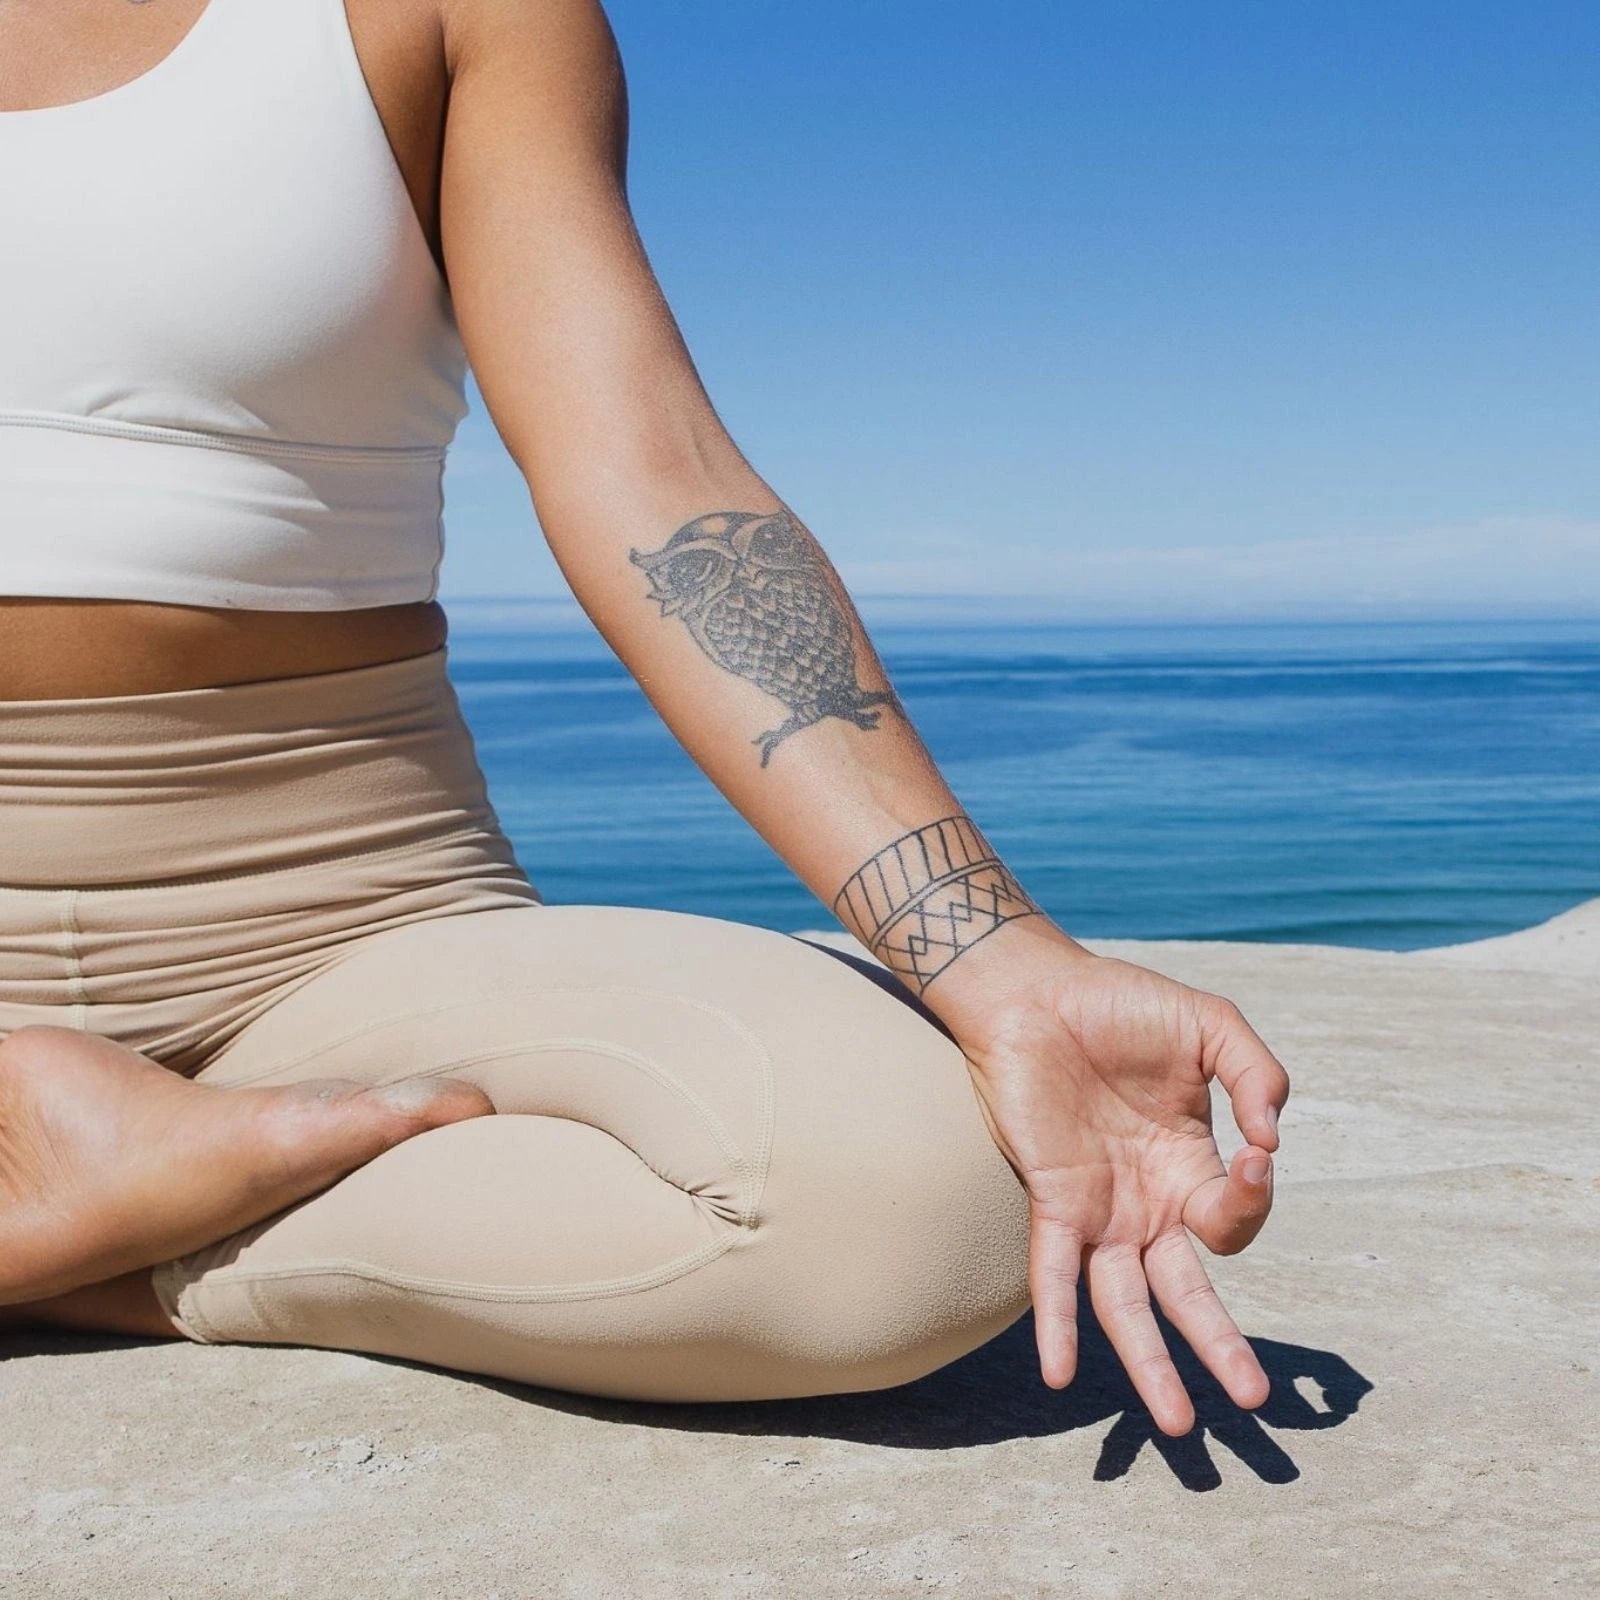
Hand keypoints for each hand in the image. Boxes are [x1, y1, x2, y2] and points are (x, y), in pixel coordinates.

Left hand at [928, 921, 1290, 1435]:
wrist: (1035, 991)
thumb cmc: (1121, 1005)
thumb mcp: (1211, 1026)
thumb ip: (1258, 1072)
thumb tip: (1272, 1141)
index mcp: (1192, 1166)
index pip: (1235, 1218)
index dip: (1253, 1200)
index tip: (1255, 1154)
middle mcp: (1148, 1203)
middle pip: (1190, 1293)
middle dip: (1221, 1348)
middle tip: (1257, 1401)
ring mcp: (1099, 1209)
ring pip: (1127, 1304)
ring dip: (1150, 1363)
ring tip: (1176, 1426)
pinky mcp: (1051, 1199)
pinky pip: (1053, 1273)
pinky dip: (1057, 1322)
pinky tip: (1060, 1371)